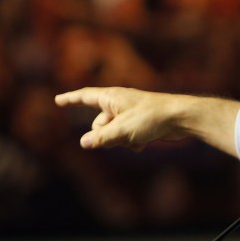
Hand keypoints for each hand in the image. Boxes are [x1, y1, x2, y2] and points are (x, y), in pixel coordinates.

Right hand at [55, 87, 239, 155]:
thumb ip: (102, 138)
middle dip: (105, 135)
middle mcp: (119, 103)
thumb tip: (84, 143)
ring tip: (136, 139)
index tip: (58, 100)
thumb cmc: (151, 118)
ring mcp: (131, 113)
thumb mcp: (123, 130)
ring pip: (114, 133)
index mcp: (112, 97)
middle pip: (99, 124)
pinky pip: (127, 136)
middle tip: (120, 137)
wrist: (181, 117)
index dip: (71, 99)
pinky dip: (132, 142)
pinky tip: (144, 143)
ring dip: (120, 140)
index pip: (85, 97)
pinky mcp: (141, 123)